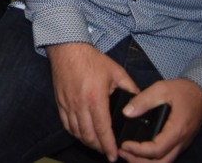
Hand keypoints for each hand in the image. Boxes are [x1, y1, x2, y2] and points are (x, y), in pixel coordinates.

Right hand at [47, 42, 139, 159]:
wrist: (67, 49)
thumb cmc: (92, 59)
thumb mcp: (117, 72)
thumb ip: (130, 89)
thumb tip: (141, 103)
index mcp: (95, 98)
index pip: (102, 130)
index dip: (108, 146)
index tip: (114, 156)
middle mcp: (80, 104)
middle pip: (88, 135)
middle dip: (99, 148)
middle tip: (108, 152)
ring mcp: (68, 104)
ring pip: (76, 132)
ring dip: (87, 142)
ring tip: (97, 145)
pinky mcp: (60, 102)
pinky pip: (66, 124)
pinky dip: (74, 133)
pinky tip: (82, 134)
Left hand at [118, 79, 201, 162]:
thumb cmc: (183, 90)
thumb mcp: (161, 89)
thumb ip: (143, 100)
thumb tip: (126, 112)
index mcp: (177, 130)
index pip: (157, 150)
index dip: (138, 150)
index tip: (124, 145)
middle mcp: (181, 141)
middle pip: (161, 162)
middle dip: (140, 161)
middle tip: (122, 152)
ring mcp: (182, 143)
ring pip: (165, 161)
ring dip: (146, 161)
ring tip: (128, 153)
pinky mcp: (180, 142)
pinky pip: (167, 156)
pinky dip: (153, 158)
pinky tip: (140, 150)